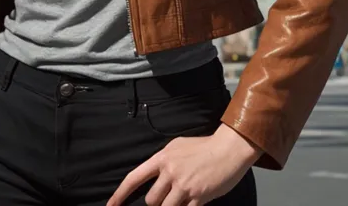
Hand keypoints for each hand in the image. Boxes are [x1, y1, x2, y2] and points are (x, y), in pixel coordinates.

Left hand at [106, 124, 261, 205]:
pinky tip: (190, 203)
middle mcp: (170, 172)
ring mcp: (184, 186)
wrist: (227, 149)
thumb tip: (152, 175)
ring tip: (181, 198)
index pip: (135, 178)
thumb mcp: (177, 147)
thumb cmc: (203, 147)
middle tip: (169, 196)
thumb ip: (163, 161)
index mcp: (163, 158)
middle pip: (150, 200)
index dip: (120, 194)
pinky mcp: (198, 197)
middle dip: (156, 203)